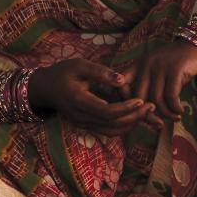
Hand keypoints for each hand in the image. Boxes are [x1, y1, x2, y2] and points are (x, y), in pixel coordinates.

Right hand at [28, 59, 152, 136]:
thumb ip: (100, 72)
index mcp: (78, 101)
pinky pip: (107, 131)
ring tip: (148, 112)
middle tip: (152, 106)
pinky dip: (123, 126)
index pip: (106, 111)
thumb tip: (122, 80)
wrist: (44, 88)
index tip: (141, 99)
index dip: (126, 108)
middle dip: (134, 117)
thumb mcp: (79, 65)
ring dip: (131, 124)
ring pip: (111, 131)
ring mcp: (82, 124)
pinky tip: (136, 117)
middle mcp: (80, 117)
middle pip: (112, 124)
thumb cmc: (62, 72)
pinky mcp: (86, 125)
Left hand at [118, 39, 196, 125]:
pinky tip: (181, 111)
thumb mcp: (159, 70)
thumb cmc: (178, 63)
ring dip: (166, 114)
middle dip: (148, 116)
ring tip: (174, 117)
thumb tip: (145, 114)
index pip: (122, 85)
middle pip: (139, 97)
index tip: (139, 111)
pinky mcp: (175, 69)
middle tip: (158, 124)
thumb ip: (150, 86)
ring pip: (156, 99)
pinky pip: (171, 96)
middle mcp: (146, 64)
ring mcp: (160, 66)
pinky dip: (175, 108)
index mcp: (139, 64)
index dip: (127, 102)